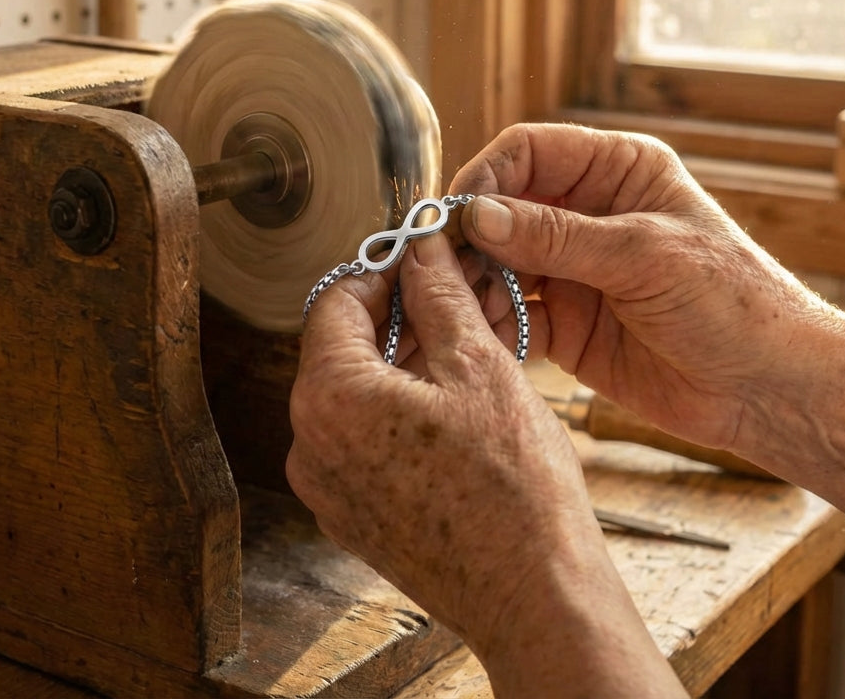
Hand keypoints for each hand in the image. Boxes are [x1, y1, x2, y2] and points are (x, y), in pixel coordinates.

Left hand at [287, 231, 602, 653]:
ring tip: (462, 341)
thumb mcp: (479, 367)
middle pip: (342, 349)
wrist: (535, 597)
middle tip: (451, 293)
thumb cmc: (513, 488)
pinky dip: (399, 407)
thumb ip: (439, 295)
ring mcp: (327, 488)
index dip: (382, 269)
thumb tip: (422, 247)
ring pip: (356, 395)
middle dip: (397, 314)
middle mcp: (309, 446)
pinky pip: (364, 439)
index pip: (335, 301)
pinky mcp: (353, 515)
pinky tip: (452, 396)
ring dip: (402, 360)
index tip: (421, 257)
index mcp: (330, 399)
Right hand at [450, 123, 826, 451]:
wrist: (769, 388)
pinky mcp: (564, 324)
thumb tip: (476, 215)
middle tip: (440, 267)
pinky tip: (479, 336)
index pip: (529, 152)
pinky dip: (489, 323)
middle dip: (469, 236)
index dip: (487, 177)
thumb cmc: (732, 302)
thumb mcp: (644, 256)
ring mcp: (572, 271)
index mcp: (617, 172)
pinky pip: (510, 315)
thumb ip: (556, 236)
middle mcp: (587, 214)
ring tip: (455, 307)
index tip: (458, 214)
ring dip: (472, 282)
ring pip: (497, 263)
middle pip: (502, 208)